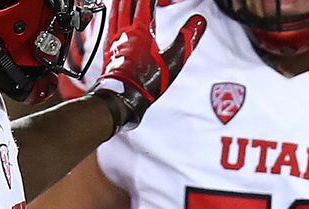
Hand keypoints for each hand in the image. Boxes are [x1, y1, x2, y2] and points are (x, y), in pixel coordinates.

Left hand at [92, 0, 205, 128]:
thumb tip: (199, 21)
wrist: (122, 98)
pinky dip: (112, 13)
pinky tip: (113, 14)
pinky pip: (110, 23)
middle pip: (128, 3)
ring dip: (121, 0)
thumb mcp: (172, 62)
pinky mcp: (109, 48)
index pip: (145, 3)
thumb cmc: (145, 82)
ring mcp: (115, 39)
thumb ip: (186, 39)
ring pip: (116, 11)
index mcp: (141, 32)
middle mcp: (125, 32)